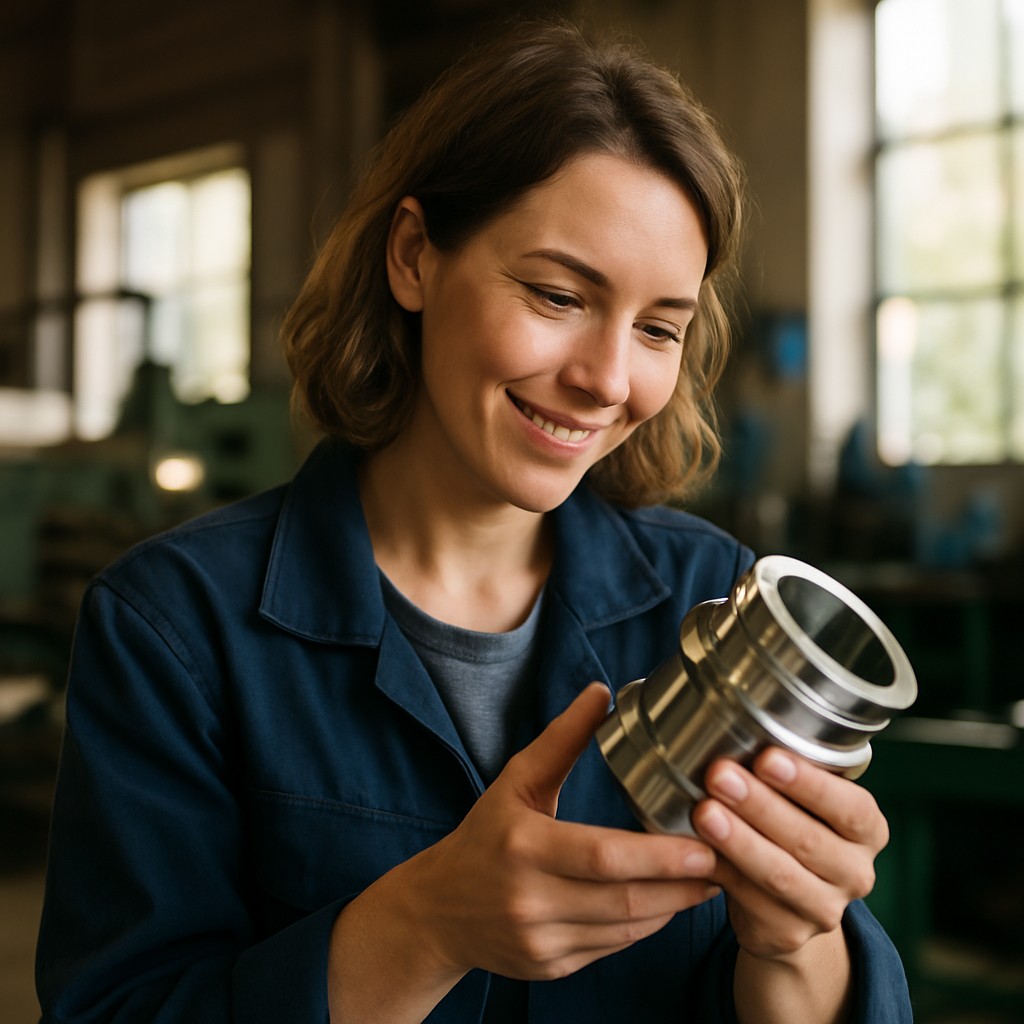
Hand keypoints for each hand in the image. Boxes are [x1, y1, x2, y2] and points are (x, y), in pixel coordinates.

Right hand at [401, 682, 720, 981]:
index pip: (603, 856)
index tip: (705, 844)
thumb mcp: (515, 780)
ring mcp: (541, 941)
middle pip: (623, 898)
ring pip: (625, 929)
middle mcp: (530, 900)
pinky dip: (645, 927)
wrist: (438, 911)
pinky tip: (666, 903)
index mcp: (523, 846)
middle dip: (681, 884)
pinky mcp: (550, 967)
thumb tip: (601, 693)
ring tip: (707, 881)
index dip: (660, 856)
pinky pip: (612, 948)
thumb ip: (562, 739)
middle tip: (724, 862)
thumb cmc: (484, 835)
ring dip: (672, 907)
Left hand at [691, 748, 887, 961]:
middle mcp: (856, 872)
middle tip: (720, 774)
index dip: (809, 783)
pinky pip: (750, 899)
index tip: (767, 757)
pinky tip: (695, 849)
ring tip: (704, 812)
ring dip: (739, 840)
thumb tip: (731, 723)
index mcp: (867, 828)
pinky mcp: (788, 932)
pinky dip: (722, 870)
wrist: (787, 902)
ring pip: (779, 873)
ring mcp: (826, 909)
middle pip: (807, 839)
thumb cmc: (791, 824)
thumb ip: (782, 772)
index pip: (849, 807)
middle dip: (759, 804)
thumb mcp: (801, 799)